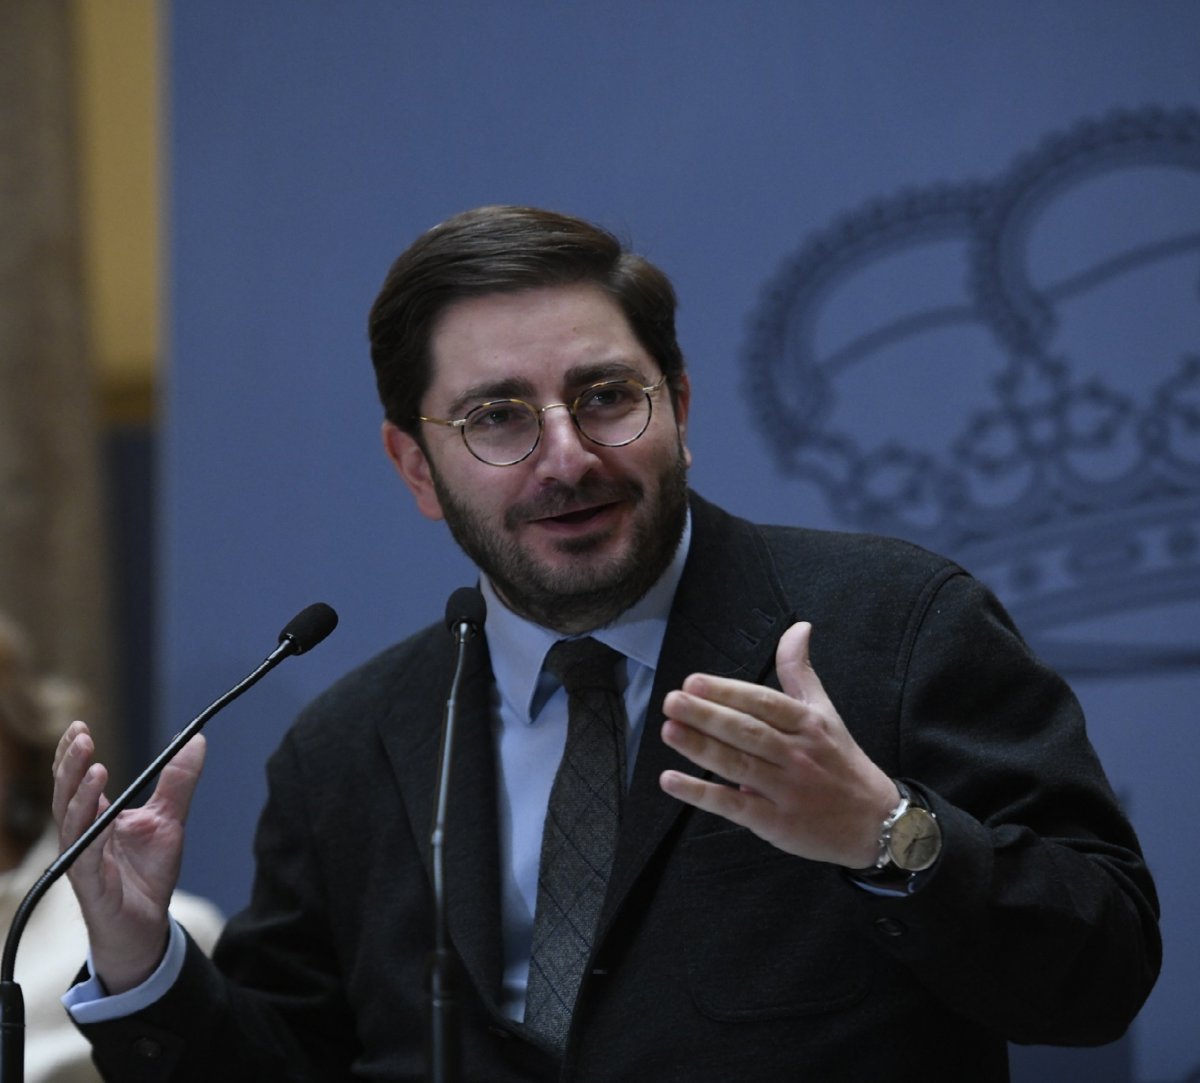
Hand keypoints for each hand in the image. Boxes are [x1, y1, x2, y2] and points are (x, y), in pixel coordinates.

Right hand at [52, 720, 206, 992]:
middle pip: (66, 793)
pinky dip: (89, 831)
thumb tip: (197, 739)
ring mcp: (82, 858)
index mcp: (96, 817)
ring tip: (93, 765)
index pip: (76, 780)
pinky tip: (97, 811)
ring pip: (70, 820)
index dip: (73, 754)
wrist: (147, 926)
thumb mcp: (170, 819)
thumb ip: (178, 781)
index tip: (78, 726)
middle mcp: (82, 835)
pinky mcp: (89, 883)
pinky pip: (84, 854)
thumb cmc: (149, 873)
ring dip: (77, 792)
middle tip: (80, 735)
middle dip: (70, 764)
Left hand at [659, 621, 896, 867]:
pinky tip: (671, 780)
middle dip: (707, 715)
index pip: (764, 703)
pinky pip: (734, 806)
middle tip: (672, 701)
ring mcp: (787, 790)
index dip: (728, 692)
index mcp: (808, 724)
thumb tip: (799, 627)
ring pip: (739, 765)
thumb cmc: (841, 762)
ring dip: (700, 748)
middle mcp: (798, 755)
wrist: (877, 822)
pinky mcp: (776, 823)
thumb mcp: (826, 712)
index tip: (694, 682)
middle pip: (748, 732)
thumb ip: (800, 671)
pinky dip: (701, 794)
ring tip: (669, 730)